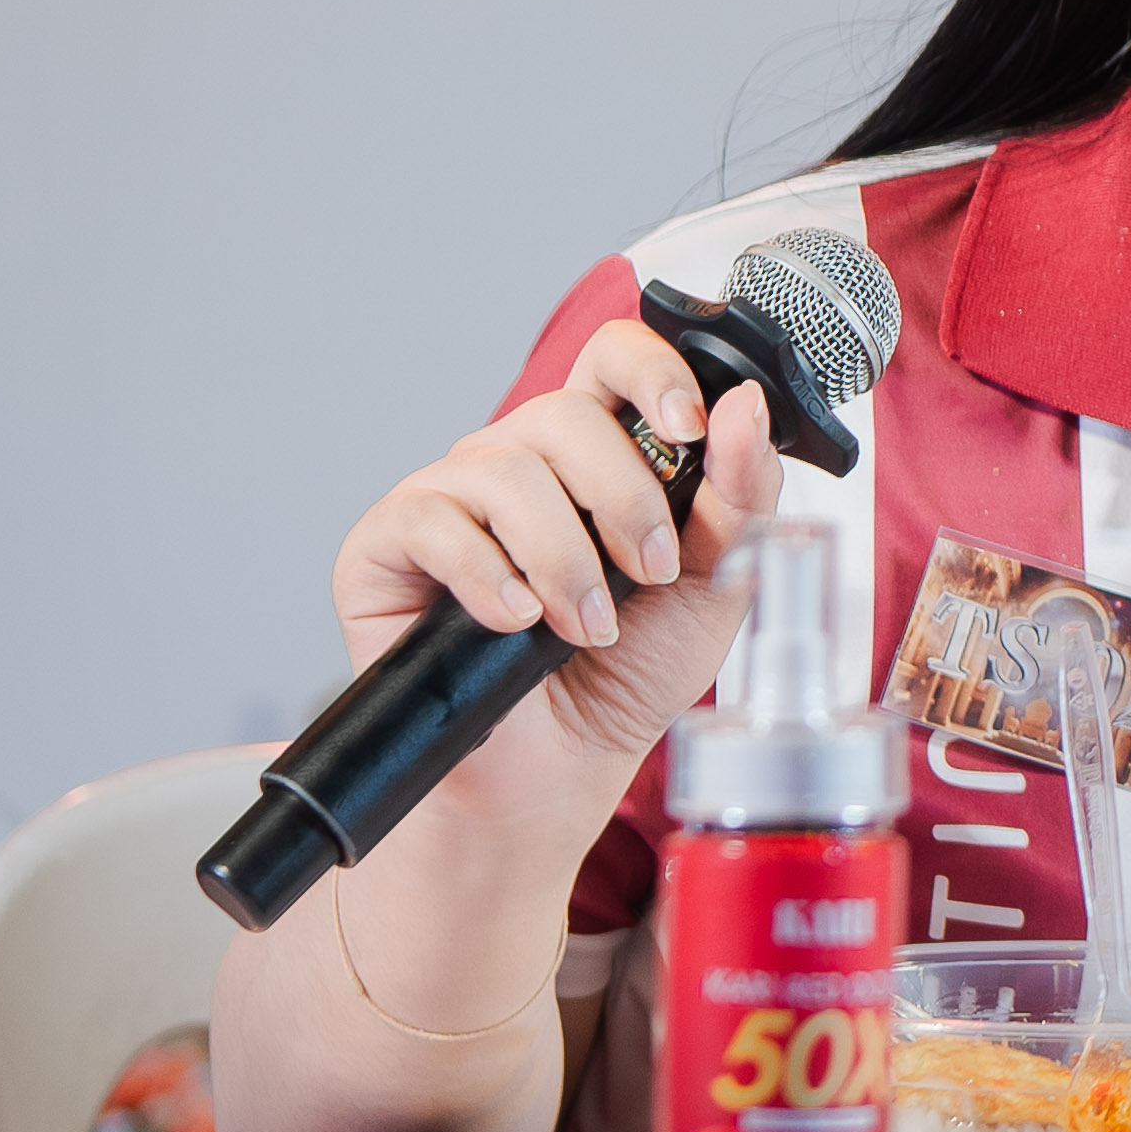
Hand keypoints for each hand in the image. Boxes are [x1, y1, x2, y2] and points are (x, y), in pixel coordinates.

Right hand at [321, 318, 792, 793]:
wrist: (557, 772)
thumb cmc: (627, 674)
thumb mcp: (714, 585)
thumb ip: (739, 496)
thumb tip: (743, 407)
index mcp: (595, 454)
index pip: (614, 359)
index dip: (651, 372)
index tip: (689, 429)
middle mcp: (517, 462)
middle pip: (563, 414)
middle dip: (623, 498)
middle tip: (650, 571)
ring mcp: (448, 498)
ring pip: (505, 468)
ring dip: (564, 558)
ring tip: (587, 627)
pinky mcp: (388, 546)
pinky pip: (433, 521)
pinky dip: (488, 575)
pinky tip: (515, 620)